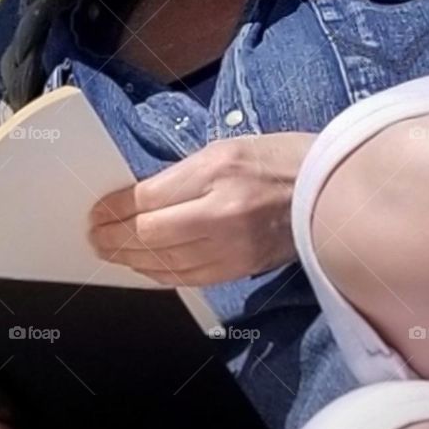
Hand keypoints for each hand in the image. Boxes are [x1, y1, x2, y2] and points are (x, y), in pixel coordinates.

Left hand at [87, 131, 316, 286]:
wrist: (335, 193)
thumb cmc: (281, 161)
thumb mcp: (224, 150)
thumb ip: (180, 176)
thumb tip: (136, 199)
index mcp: (218, 171)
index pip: (147, 199)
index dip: (114, 209)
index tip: (97, 211)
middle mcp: (223, 213)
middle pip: (149, 235)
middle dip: (113, 238)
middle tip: (94, 237)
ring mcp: (232, 247)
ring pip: (164, 262)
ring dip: (129, 260)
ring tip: (109, 252)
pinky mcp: (240, 269)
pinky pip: (187, 278)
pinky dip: (159, 274)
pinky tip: (143, 267)